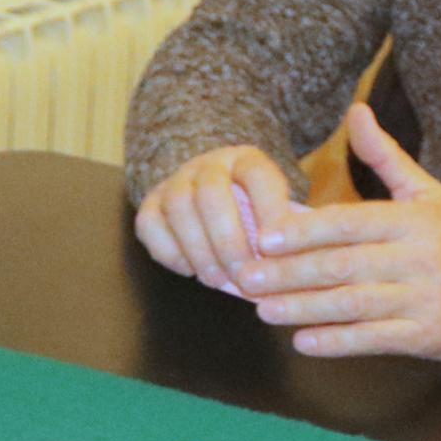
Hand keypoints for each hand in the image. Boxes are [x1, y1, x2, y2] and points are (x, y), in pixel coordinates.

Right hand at [131, 144, 303, 298]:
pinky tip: (190, 271)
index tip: (274, 248)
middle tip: (242, 275)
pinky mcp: (151, 202)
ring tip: (217, 280)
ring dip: (199, 250)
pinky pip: (149, 223)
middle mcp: (208, 164)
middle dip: (227, 241)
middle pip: (211, 194)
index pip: (258, 176)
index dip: (268, 211)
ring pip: (178, 207)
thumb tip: (291, 267)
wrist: (211, 190)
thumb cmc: (252, 211)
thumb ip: (284, 232)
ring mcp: (176, 181)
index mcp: (246, 160)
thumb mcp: (275, 210)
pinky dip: (169, 251)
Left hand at [231, 104, 440, 360]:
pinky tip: (303, 341)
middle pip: (342, 267)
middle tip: (246, 279)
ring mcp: (423, 300)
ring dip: (304, 309)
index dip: (304, 233)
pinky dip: (337, 342)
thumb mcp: (429, 193)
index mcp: (414, 220)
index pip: (349, 224)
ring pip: (353, 305)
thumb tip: (355, 112)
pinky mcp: (427, 336)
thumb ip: (386, 157)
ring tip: (264, 310)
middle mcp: (418, 259)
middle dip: (289, 274)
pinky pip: (374, 339)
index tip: (263, 239)